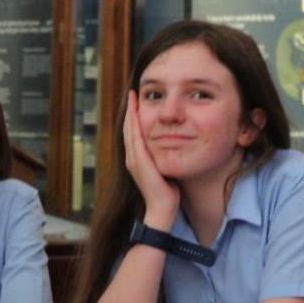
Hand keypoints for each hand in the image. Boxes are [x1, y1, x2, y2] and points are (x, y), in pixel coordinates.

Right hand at [122, 92, 177, 225]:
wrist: (162, 210)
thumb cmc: (166, 192)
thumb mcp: (165, 168)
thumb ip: (165, 156)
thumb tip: (174, 145)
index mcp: (137, 159)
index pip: (133, 132)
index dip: (134, 115)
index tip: (138, 100)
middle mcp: (132, 157)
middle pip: (129, 127)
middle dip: (131, 109)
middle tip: (133, 92)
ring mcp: (133, 160)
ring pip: (130, 130)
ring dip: (131, 112)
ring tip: (133, 97)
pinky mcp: (139, 162)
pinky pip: (135, 138)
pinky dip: (134, 124)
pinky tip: (136, 113)